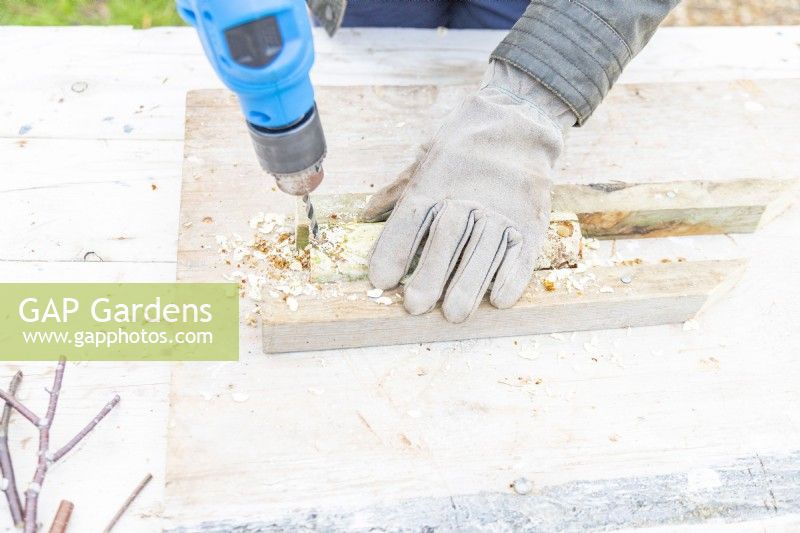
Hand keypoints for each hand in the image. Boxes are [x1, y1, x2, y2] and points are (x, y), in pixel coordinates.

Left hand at [365, 61, 575, 322]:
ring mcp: (501, 209)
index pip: (410, 219)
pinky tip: (497, 299)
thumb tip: (366, 214)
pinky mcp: (530, 221)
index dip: (395, 250)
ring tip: (453, 314)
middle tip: (415, 306)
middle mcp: (467, 197)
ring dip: (468, 284)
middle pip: (446, 239)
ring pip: (483, 250)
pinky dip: (511, 277)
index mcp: (434, 182)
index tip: (381, 279)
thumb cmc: (464, 146)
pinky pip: (521, 252)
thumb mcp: (426, 159)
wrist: (519, 120)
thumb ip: (399, 191)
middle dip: (430, 274)